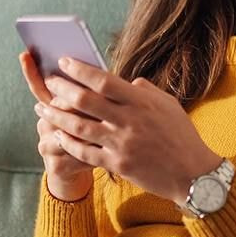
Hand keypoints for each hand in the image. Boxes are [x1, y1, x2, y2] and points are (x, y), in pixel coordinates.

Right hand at [19, 51, 93, 201]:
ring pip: (68, 131)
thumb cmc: (91, 136)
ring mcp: (46, 145)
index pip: (40, 86)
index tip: (26, 53)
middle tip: (98, 98)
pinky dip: (93, 153)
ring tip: (109, 125)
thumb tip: (105, 70)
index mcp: (51, 107)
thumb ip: (94, 92)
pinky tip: (107, 151)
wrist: (78, 172)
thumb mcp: (92, 112)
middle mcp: (44, 124)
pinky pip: (75, 156)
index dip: (31, 71)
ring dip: (90, 128)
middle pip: (56, 107)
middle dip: (77, 102)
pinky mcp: (55, 166)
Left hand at [37, 57, 222, 203]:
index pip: (103, 80)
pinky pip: (85, 153)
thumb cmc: (182, 136)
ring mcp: (122, 144)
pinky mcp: (118, 165)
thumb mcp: (168, 105)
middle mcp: (129, 121)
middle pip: (85, 101)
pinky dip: (69, 143)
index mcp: (141, 102)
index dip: (80, 70)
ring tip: (42, 109)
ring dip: (57, 117)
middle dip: (62, 89)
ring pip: (79, 127)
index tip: (63, 62)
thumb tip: (127, 80)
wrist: (193, 174)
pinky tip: (57, 135)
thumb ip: (145, 91)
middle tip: (48, 83)